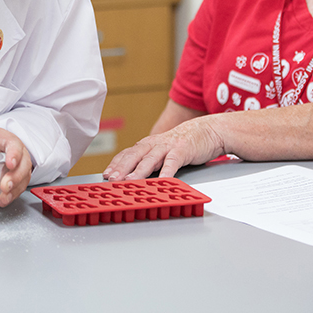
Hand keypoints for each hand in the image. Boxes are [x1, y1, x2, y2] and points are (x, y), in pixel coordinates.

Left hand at [0, 127, 32, 206]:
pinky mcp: (10, 173)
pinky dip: (14, 193)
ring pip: (24, 172)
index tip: (10, 164)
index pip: (11, 141)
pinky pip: (20, 182)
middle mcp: (7, 147)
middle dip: (17, 175)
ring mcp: (11, 160)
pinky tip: (4, 199)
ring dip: (16, 187)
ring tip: (4, 197)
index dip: (14, 152)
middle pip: (23, 159)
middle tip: (5, 186)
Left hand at [103, 116, 225, 180]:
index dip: (115, 164)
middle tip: (112, 180)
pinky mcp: (182, 150)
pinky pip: (173, 161)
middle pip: (134, 156)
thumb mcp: (162, 152)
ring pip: (150, 159)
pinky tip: (163, 180)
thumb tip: (132, 177)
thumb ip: (149, 162)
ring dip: (139, 171)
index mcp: (147, 145)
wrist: (207, 130)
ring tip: (130, 181)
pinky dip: (167, 171)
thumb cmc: (183, 144)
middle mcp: (154, 145)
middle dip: (121, 168)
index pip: (127, 154)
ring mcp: (168, 147)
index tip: (105, 175)